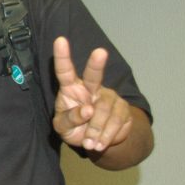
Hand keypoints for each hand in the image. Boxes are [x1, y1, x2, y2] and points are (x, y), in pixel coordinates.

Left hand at [51, 36, 132, 152]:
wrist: (96, 142)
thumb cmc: (74, 127)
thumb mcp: (62, 127)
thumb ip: (69, 119)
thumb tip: (86, 110)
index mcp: (71, 88)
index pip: (65, 71)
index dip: (62, 56)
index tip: (60, 40)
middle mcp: (91, 88)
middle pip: (94, 75)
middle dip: (96, 64)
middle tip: (100, 52)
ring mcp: (109, 96)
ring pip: (103, 110)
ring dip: (96, 130)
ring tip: (90, 143)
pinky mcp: (124, 108)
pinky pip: (117, 122)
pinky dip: (106, 136)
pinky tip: (99, 143)